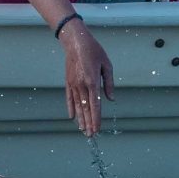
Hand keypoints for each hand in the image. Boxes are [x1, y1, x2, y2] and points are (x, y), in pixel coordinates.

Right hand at [59, 17, 113, 135]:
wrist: (75, 41)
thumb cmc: (94, 51)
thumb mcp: (107, 65)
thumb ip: (109, 83)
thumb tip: (110, 99)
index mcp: (93, 81)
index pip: (95, 105)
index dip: (96, 119)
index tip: (97, 129)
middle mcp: (81, 85)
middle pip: (86, 109)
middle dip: (89, 123)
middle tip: (91, 136)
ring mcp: (73, 84)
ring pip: (77, 106)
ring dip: (81, 119)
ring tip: (83, 131)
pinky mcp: (68, 82)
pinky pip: (69, 98)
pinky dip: (71, 108)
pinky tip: (73, 117)